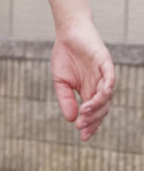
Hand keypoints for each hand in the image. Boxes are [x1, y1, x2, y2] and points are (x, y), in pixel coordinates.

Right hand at [51, 19, 114, 141]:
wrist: (68, 33)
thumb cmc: (65, 56)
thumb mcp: (60, 82)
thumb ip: (66, 100)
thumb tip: (70, 119)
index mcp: (88, 91)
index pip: (94, 112)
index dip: (91, 125)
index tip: (83, 137)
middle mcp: (99, 85)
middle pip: (103, 107)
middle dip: (93, 119)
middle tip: (81, 126)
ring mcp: (103, 74)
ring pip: (107, 95)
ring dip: (98, 105)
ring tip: (85, 111)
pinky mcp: (105, 61)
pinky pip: (110, 76)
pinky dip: (108, 86)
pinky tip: (101, 94)